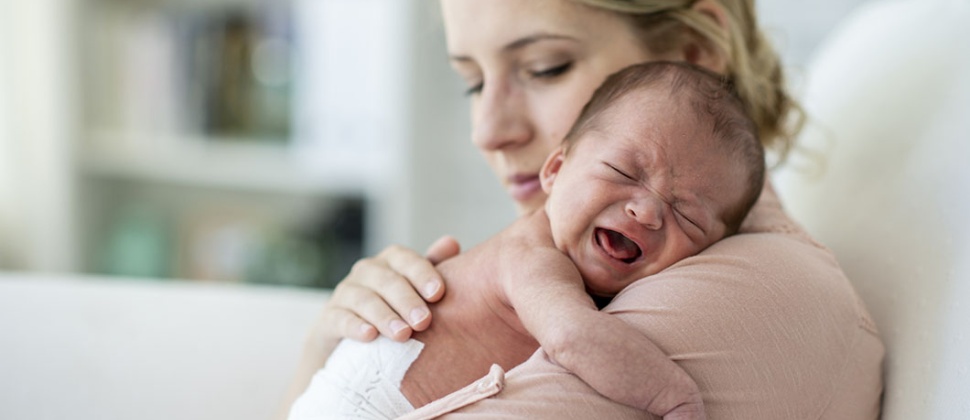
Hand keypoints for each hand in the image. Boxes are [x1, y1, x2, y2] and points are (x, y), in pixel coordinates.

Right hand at [318, 235, 458, 342]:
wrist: (350, 341)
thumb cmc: (394, 309)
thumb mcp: (416, 289)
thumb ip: (433, 269)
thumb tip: (451, 242)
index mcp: (390, 262)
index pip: (405, 259)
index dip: (422, 274)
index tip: (438, 294)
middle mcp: (366, 272)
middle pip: (386, 280)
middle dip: (407, 300)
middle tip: (424, 322)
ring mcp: (345, 293)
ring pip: (364, 299)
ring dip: (384, 316)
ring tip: (402, 335)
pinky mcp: (329, 318)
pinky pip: (340, 318)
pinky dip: (355, 326)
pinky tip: (370, 336)